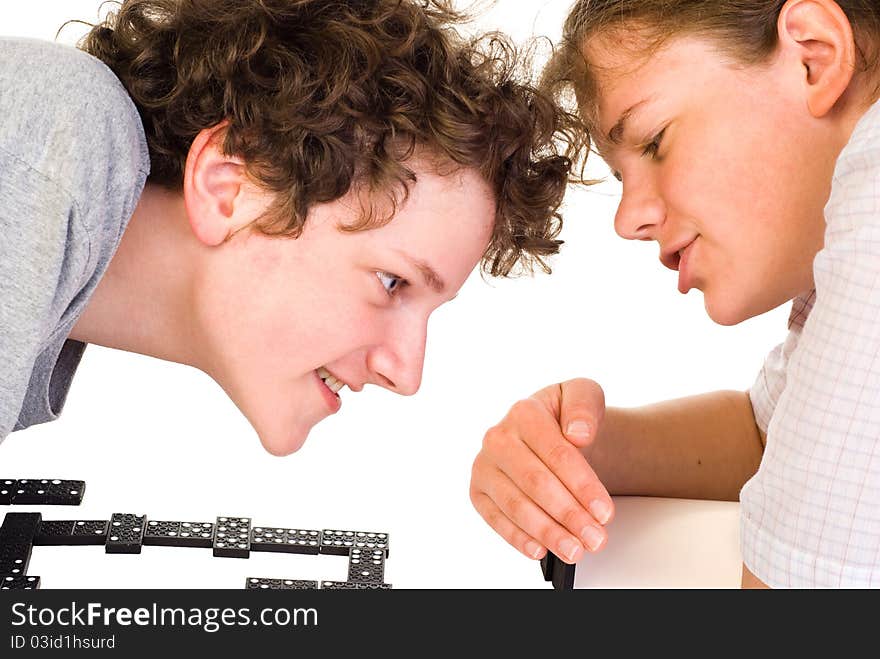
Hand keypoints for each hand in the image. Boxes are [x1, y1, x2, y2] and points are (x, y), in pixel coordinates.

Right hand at [470, 378, 612, 563]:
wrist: (555, 432)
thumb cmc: (568, 418)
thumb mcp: (585, 397)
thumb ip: (585, 407)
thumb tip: (578, 433)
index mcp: (524, 412)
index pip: (556, 454)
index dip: (582, 486)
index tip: (605, 511)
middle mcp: (498, 438)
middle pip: (536, 483)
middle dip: (569, 515)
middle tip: (595, 538)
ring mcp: (485, 466)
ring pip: (515, 505)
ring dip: (547, 532)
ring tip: (574, 549)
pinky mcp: (478, 491)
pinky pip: (495, 519)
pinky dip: (518, 538)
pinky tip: (540, 550)